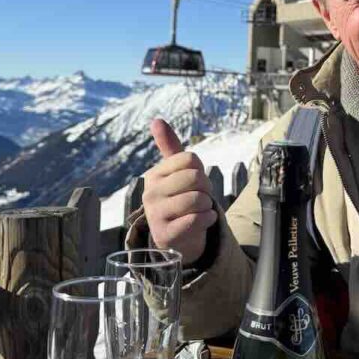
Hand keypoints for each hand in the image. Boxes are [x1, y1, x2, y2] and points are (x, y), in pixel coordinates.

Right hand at [143, 119, 217, 264]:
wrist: (179, 238)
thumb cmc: (181, 200)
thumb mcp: (176, 173)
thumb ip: (169, 146)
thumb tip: (156, 120)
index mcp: (154, 174)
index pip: (190, 159)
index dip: (200, 170)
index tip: (194, 183)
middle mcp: (150, 193)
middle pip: (195, 177)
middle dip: (206, 189)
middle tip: (200, 199)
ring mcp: (155, 215)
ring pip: (198, 199)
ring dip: (207, 206)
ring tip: (199, 211)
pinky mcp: (165, 235)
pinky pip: (196, 219)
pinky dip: (208, 219)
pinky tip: (202, 222)